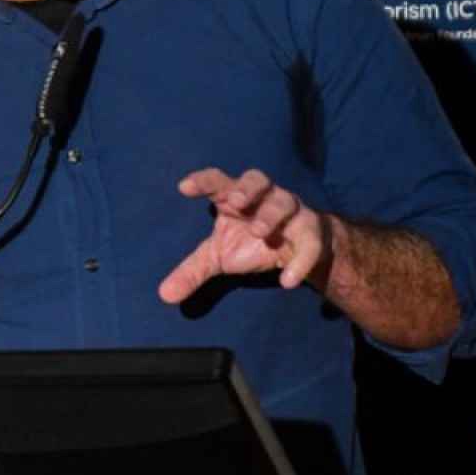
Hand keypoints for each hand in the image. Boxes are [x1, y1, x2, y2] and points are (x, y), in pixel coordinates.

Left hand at [158, 167, 330, 303]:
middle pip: (257, 179)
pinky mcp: (311, 233)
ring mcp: (290, 211)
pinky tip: (287, 281)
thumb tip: (164, 295)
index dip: (202, 181)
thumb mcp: (219, 257)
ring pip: (286, 203)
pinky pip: (310, 242)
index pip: (218, 181)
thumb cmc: (250, 242)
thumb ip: (192, 271)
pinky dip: (301, 261)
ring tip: (259, 233)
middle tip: (235, 200)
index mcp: (235, 197)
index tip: (183, 188)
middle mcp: (263, 197)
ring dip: (272, 215)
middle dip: (247, 188)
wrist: (298, 252)